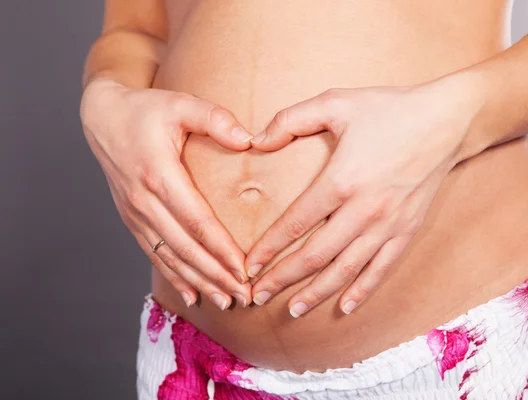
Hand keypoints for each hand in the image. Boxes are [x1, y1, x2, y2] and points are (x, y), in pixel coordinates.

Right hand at [80, 78, 254, 309]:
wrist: (102, 117)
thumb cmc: (146, 110)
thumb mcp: (180, 103)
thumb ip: (215, 119)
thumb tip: (249, 140)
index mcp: (159, 174)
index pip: (197, 221)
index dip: (222, 249)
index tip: (245, 270)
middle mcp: (144, 200)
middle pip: (186, 247)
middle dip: (216, 275)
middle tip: (244, 296)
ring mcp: (135, 213)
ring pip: (170, 256)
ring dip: (198, 281)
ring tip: (225, 301)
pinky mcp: (131, 218)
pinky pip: (154, 253)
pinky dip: (174, 276)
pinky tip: (192, 294)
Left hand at [245, 73, 483, 316]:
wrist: (447, 120)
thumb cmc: (390, 109)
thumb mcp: (337, 102)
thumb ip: (291, 118)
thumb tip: (255, 139)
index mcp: (342, 180)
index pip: (296, 224)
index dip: (269, 248)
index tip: (249, 265)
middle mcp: (364, 210)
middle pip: (315, 255)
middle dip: (283, 278)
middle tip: (258, 296)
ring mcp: (388, 225)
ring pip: (346, 269)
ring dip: (316, 292)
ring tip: (293, 309)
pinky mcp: (407, 230)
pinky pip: (382, 268)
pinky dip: (363, 290)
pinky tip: (345, 306)